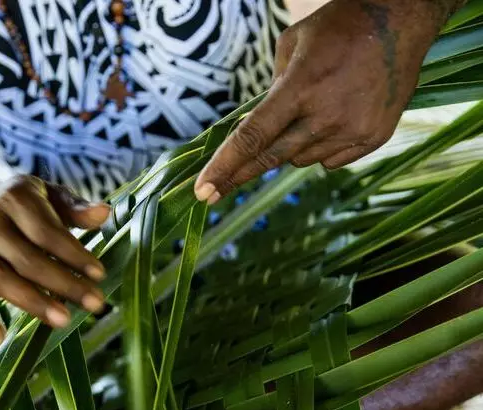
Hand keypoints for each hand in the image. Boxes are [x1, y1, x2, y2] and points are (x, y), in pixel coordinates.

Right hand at [0, 175, 110, 344]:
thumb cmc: (23, 208)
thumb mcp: (49, 197)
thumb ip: (75, 208)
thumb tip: (103, 212)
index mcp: (13, 197)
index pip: (46, 231)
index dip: (73, 254)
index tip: (99, 274)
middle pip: (26, 259)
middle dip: (62, 283)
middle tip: (95, 304)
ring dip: (32, 302)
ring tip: (63, 320)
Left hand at [195, 0, 445, 201]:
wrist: (402, 22)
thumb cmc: (339, 27)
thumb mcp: (292, 44)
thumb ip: (272, 89)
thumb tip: (255, 126)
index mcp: (301, 87)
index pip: (253, 137)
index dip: (224, 166)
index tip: (203, 191)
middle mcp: (326, 115)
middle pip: (270, 158)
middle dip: (237, 176)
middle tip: (211, 193)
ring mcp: (353, 130)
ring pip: (300, 160)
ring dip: (289, 148)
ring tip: (308, 114)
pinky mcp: (373, 139)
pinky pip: (330, 161)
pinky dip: (320, 148)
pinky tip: (331, 121)